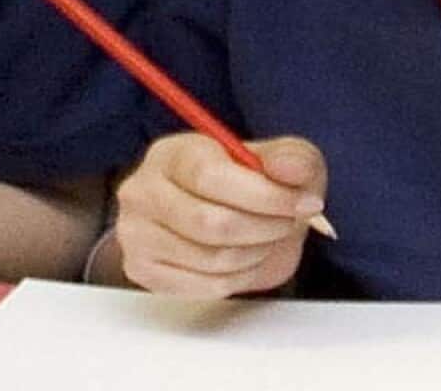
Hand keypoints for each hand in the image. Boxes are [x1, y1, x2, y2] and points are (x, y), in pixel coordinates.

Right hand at [115, 134, 327, 298]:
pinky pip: (205, 286)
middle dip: (265, 228)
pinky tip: (245, 259)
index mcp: (172, 153)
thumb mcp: (279, 162)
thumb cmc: (246, 187)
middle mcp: (143, 190)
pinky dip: (238, 278)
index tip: (303, 203)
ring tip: (265, 239)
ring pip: (211, 259)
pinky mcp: (143, 270)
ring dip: (256, 253)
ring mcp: (137, 233)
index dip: (264, 195)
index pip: (210, 176)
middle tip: (286, 223)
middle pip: (211, 223)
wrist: (222, 221)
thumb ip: (292, 159)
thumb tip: (290, 169)